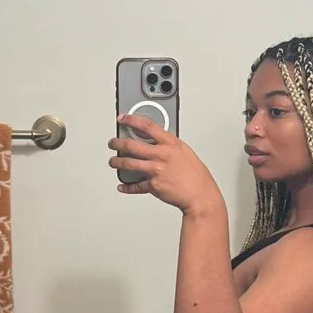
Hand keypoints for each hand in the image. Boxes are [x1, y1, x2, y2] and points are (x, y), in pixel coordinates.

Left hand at [108, 114, 222, 214]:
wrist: (200, 195)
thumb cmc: (196, 175)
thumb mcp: (184, 152)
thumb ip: (169, 145)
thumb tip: (158, 142)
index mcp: (170, 143)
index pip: (147, 125)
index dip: (132, 119)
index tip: (123, 118)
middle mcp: (161, 154)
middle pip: (132, 145)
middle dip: (117, 143)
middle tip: (112, 143)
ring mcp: (155, 170)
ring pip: (128, 163)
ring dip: (117, 162)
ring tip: (113, 161)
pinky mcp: (153, 185)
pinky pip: (136, 186)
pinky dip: (127, 186)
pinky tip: (122, 185)